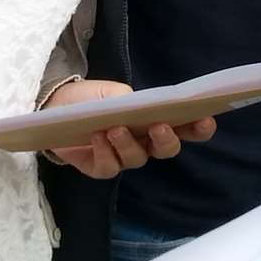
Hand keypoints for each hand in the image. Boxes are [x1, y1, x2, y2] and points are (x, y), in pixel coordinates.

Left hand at [44, 80, 216, 179]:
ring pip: (137, 158)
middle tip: (159, 127)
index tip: (205, 119)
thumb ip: (130, 101)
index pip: (185, 128)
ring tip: (115, 128)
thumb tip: (142, 109)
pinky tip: (98, 138)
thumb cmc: (91, 98)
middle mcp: (144, 143)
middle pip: (167, 150)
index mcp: (155, 121)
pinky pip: (109, 167)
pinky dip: (104, 152)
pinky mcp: (100, 168)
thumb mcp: (113, 93)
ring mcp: (123, 158)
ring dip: (128, 144)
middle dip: (166, 139)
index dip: (199, 127)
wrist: (55, 106)